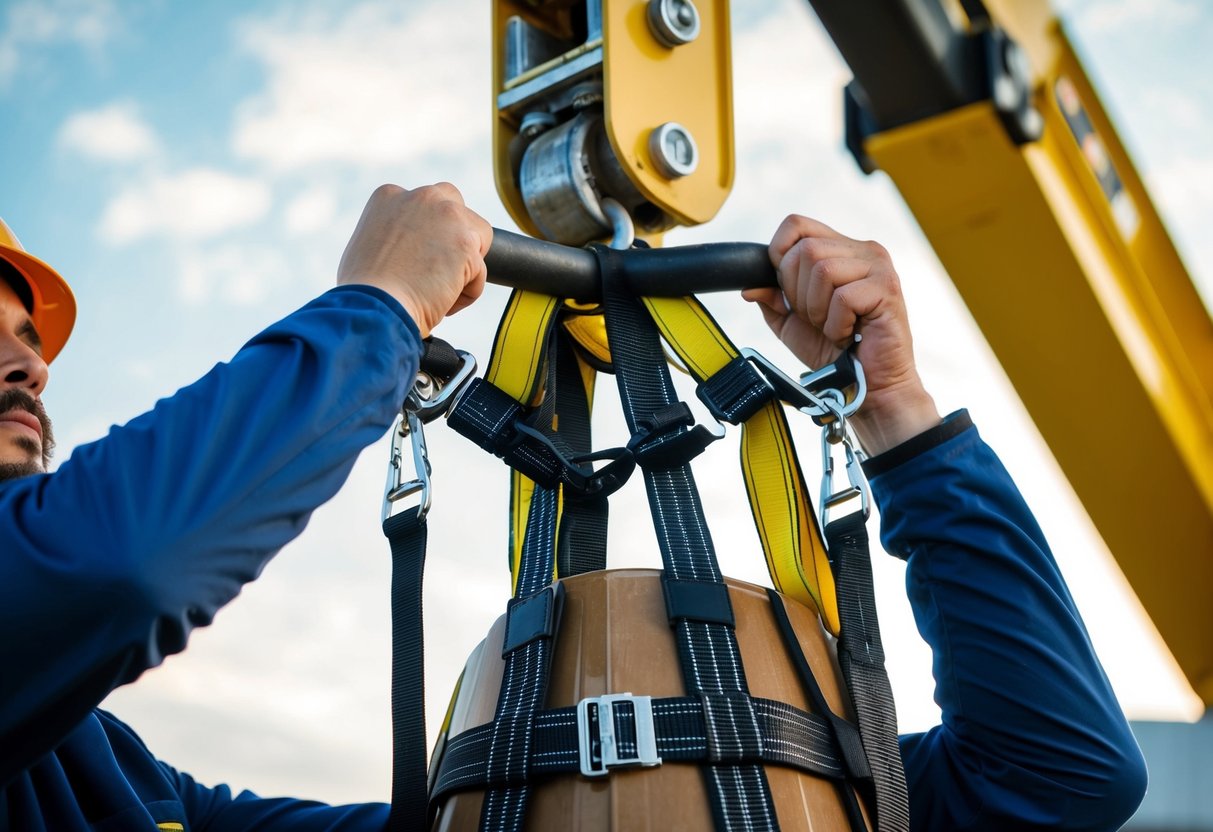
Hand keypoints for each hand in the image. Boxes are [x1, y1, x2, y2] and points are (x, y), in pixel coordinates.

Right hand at [337, 183, 491, 337]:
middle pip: (458, 208)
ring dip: (465, 266)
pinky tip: (442, 303)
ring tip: (439, 290)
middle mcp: (422, 197)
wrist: (374, 306)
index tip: (418, 259)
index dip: (429, 235)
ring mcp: (447, 216)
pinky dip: (467, 293)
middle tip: (440, 268)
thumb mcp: (368, 244)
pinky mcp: (466, 242)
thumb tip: (409, 246)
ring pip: (478, 237)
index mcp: (391, 195)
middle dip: (457, 235)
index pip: (427, 204)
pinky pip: (480, 271)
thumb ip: (392, 233)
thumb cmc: (364, 290)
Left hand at [743, 215, 940, 454]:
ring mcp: (878, 266)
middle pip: (806, 248)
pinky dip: (836, 324)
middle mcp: (862, 250)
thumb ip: (772, 299)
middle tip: (817, 319)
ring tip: (833, 327)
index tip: (787, 291)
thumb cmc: (834, 352)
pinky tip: (847, 335)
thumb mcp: (792, 323)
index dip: (779, 255)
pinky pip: (843, 297)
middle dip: (798, 293)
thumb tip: (749, 285)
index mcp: (840, 250)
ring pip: (823, 269)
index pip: (796, 224)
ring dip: (817, 310)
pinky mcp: (887, 288)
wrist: (867, 386)